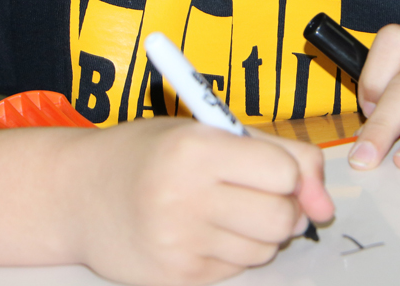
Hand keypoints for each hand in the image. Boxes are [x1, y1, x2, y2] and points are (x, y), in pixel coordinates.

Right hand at [74, 118, 332, 285]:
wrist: (76, 194)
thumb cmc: (148, 154)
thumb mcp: (205, 129)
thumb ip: (274, 152)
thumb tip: (323, 203)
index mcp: (195, 148)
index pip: (285, 171)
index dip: (291, 172)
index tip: (277, 169)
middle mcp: (185, 197)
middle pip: (281, 218)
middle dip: (283, 207)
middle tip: (257, 193)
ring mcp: (179, 243)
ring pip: (265, 248)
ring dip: (257, 232)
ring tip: (220, 209)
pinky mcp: (176, 278)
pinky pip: (237, 270)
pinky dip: (231, 251)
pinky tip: (199, 231)